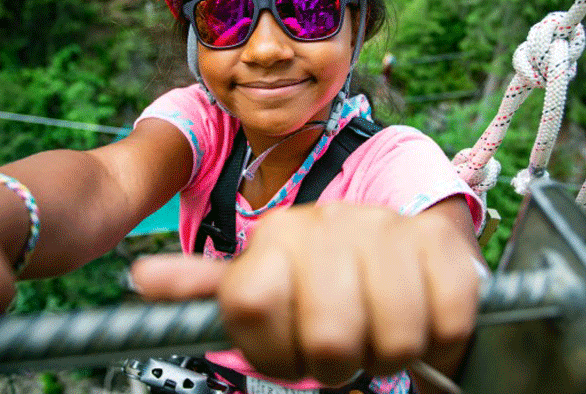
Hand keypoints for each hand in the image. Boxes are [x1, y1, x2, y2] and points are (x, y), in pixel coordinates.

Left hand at [131, 199, 482, 391]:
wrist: (402, 249)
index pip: (250, 306)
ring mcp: (387, 230)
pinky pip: (444, 323)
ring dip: (386, 354)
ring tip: (377, 335)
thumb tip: (142, 276)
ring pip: (390, 337)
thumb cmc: (325, 282)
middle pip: (328, 337)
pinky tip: (419, 322)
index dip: (273, 350)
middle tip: (340, 349)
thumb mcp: (261, 284)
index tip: (289, 346)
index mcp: (276, 235)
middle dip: (336, 362)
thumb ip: (203, 286)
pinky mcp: (440, 247)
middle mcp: (329, 223)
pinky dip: (435, 343)